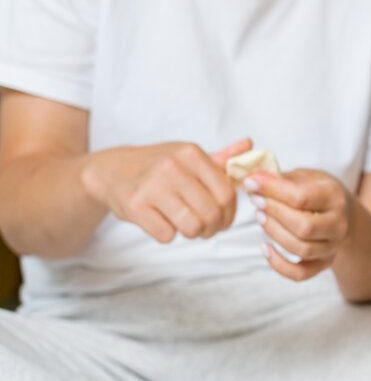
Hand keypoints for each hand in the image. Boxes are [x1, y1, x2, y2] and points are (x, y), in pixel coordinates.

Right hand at [82, 139, 250, 242]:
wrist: (110, 171)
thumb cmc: (158, 167)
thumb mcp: (188, 156)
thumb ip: (221, 157)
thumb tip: (250, 145)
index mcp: (191, 153)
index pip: (227, 194)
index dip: (230, 214)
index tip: (223, 219)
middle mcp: (172, 167)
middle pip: (212, 214)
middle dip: (213, 228)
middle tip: (205, 229)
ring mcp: (152, 186)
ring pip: (191, 227)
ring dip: (193, 234)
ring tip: (187, 226)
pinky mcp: (134, 206)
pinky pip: (166, 235)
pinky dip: (168, 235)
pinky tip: (162, 222)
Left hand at [246, 168, 352, 281]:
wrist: (343, 213)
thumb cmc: (318, 191)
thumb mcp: (306, 176)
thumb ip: (282, 178)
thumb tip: (252, 180)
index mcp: (335, 197)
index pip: (302, 198)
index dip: (272, 190)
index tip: (251, 182)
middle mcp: (338, 224)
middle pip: (304, 227)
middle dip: (274, 213)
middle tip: (256, 201)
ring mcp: (333, 246)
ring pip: (301, 248)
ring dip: (274, 233)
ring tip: (260, 217)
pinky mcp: (324, 263)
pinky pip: (301, 273)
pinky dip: (280, 266)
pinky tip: (264, 248)